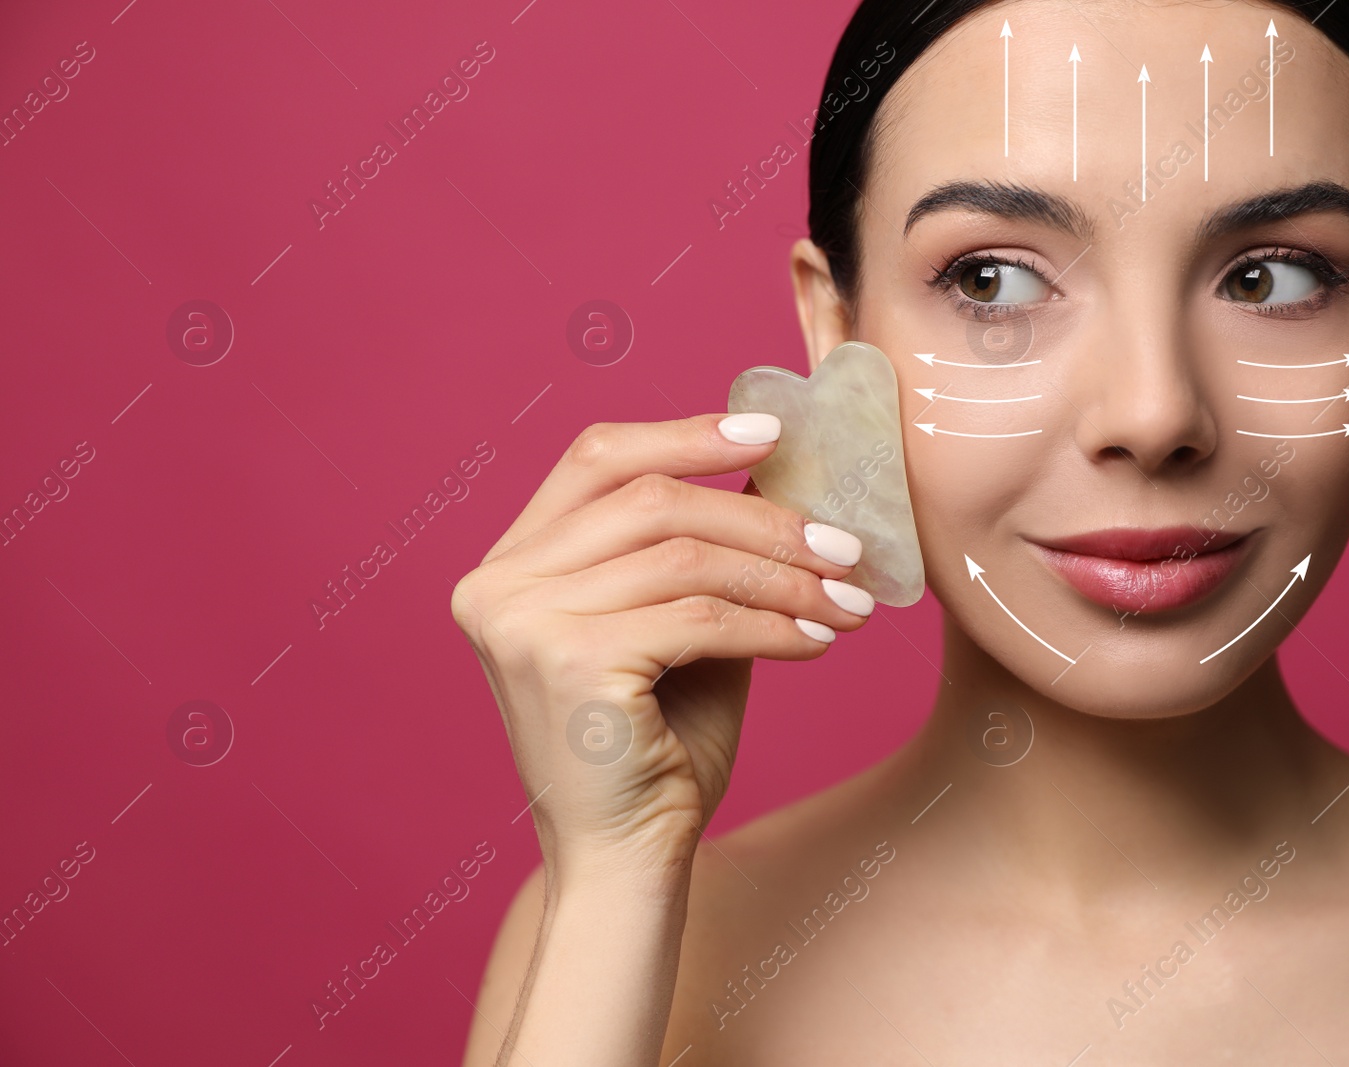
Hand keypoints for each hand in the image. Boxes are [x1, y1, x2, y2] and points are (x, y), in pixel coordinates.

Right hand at [450, 413, 874, 881]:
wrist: (626, 859)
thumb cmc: (657, 745)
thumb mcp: (681, 625)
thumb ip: (705, 550)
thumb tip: (776, 468)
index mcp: (511, 563)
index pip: (595, 458)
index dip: (685, 435)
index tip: (772, 432)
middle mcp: (498, 583)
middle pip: (651, 501)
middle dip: (764, 520)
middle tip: (846, 545)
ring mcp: (523, 621)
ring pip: (685, 556)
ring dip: (784, 575)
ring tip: (847, 599)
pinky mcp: (568, 662)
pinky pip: (698, 615)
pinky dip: (773, 623)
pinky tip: (818, 640)